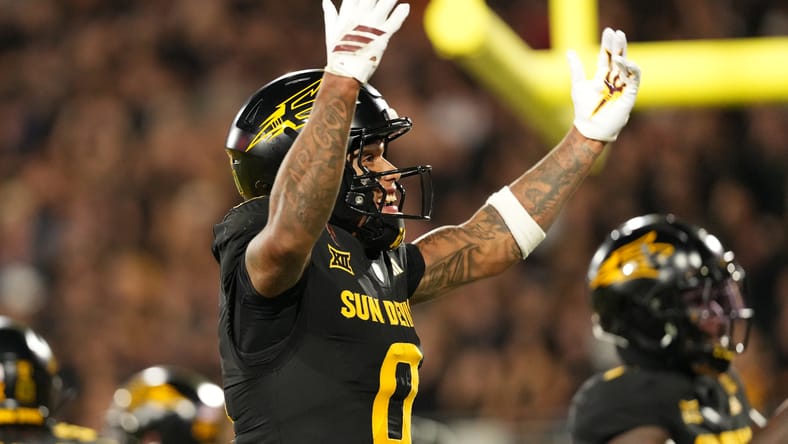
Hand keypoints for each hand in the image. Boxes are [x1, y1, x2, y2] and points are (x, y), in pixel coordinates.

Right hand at [323, 0, 409, 82]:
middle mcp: (360, 15)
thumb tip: (326, 1)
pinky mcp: (383, 36)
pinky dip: (401, 13)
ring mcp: (372, 25)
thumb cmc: (337, 53)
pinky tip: (405, 6)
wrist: (345, 72)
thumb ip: (330, 14)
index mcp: (347, 13)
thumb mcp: (330, 31)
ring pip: (386, 3)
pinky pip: (395, 21)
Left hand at [567, 27, 640, 141]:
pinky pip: (634, 79)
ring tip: (618, 46)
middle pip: (618, 58)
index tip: (608, 30)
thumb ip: (576, 68)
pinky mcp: (629, 94)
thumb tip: (569, 51)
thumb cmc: (584, 109)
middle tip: (617, 33)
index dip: (608, 44)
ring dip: (623, 55)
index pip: (607, 55)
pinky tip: (625, 61)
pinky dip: (631, 69)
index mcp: (603, 75)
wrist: (590, 128)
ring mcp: (623, 86)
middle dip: (618, 45)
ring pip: (626, 66)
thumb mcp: (578, 85)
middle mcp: (614, 79)